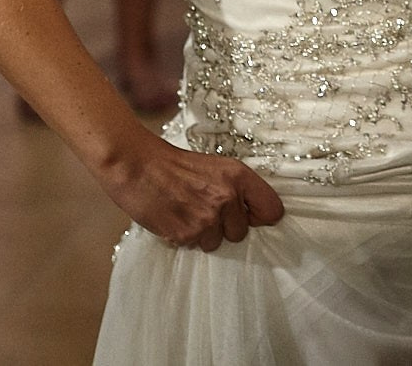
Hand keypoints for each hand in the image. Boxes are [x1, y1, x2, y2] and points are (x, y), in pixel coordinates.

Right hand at [95, 133, 284, 251]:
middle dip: (224, 227)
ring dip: (203, 234)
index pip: (272, 210)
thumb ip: (238, 189)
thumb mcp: (216, 167)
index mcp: (239, 177)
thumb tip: (254, 215)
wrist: (138, 166)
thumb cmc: (175, 166)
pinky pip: (194, 246)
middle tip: (203, 211)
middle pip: (241, 233)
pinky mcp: (187, 233)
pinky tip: (174, 219)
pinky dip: (184, 237)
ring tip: (186, 213)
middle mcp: (228, 197)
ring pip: (216, 243)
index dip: (261, 217)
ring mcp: (207, 218)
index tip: (252, 219)